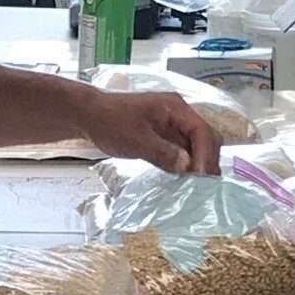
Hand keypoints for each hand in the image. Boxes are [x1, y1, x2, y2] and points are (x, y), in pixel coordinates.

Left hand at [74, 87, 220, 175]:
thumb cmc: (108, 121)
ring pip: (195, 147)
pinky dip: (185, 166)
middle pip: (205, 138)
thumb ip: (163, 152)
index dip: (205, 154)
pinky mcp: (163, 138)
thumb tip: (187, 167)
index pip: (202, 131)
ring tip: (197, 186)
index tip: (201, 176)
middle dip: (207, 160)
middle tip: (204, 185)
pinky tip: (183, 180)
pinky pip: (182, 152)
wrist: (87, 115)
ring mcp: (171, 126)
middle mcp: (177, 115)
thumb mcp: (135, 139)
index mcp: (174, 107)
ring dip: (197, 165)